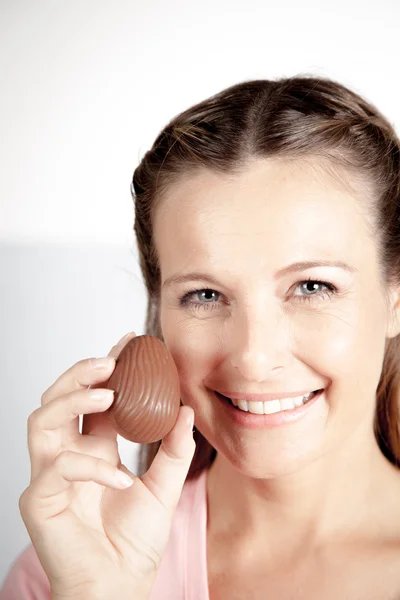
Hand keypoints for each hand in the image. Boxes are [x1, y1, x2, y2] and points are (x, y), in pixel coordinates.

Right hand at [19, 333, 195, 599]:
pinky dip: (90, 467)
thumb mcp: (163, 487)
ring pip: (42, 420)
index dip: (108, 367)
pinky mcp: (40, 500)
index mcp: (94, 447)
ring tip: (106, 395)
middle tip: (109, 360)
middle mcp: (68, 455)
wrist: (121, 586)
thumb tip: (186, 410)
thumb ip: (174, 450)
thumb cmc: (135, 541)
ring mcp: (50, 476)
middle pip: (57, 398)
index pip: (94, 397)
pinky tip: (120, 480)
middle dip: (79, 374)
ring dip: (72, 401)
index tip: (130, 341)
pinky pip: (58, 468)